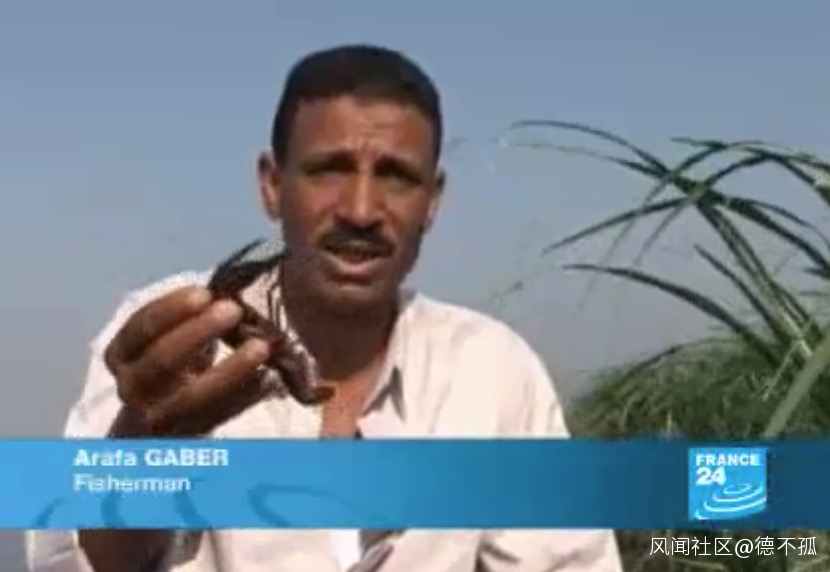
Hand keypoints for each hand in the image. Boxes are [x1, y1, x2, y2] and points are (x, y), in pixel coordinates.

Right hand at [103, 285, 271, 436]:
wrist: (157, 428)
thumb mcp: (171, 341)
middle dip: (197, 332)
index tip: (204, 292)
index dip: (170, 310)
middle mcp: (132, 388)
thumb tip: (235, 289)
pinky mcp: (186, 438)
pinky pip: (218, 418)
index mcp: (122, 354)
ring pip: (191, 398)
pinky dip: (244, 397)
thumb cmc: (174, 367)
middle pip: (160, 361)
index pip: (140, 328)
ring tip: (262, 348)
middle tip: (234, 310)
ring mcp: (157, 419)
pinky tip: (269, 379)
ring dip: (229, 371)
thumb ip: (192, 320)